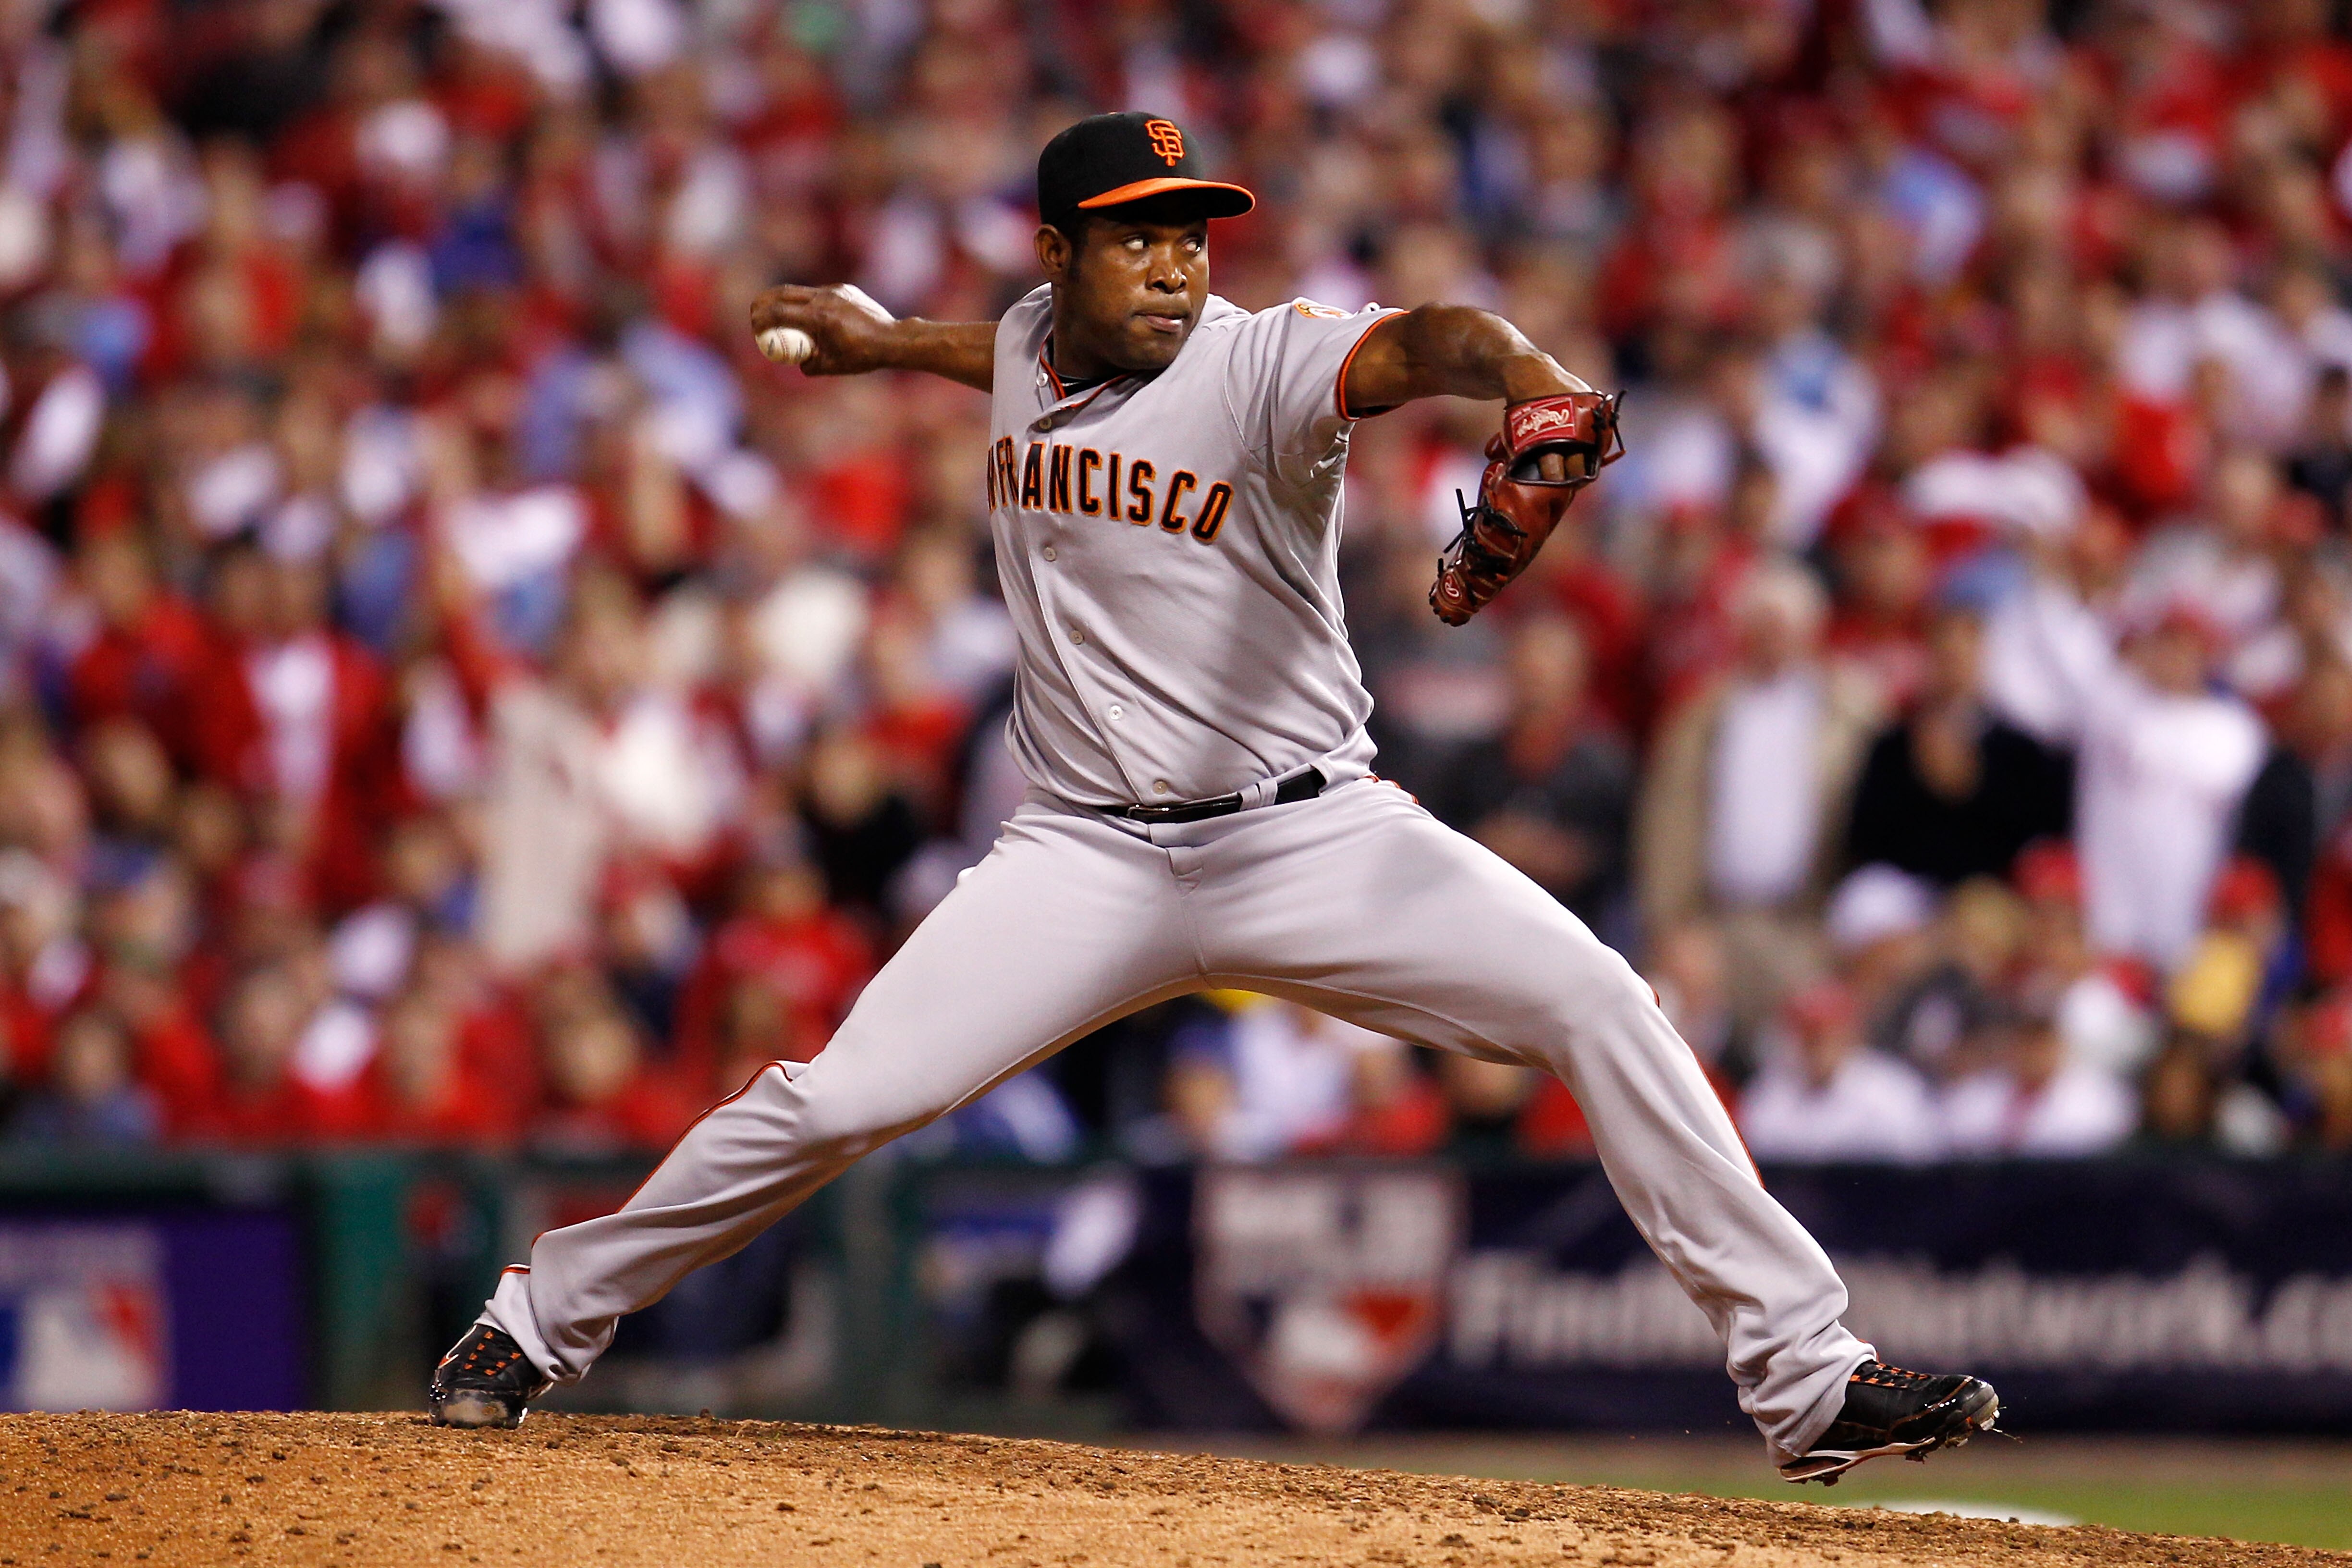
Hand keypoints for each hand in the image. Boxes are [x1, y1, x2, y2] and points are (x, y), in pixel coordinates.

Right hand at [747, 283, 897, 375]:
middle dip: (763, 302)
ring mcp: (835, 291)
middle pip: (782, 293)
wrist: (893, 339)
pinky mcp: (844, 289)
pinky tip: (809, 315)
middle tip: (755, 313)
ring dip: (783, 299)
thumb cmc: (863, 356)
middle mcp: (824, 298)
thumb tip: (796, 361)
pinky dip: (807, 302)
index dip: (761, 319)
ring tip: (775, 310)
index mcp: (818, 318)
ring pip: (800, 290)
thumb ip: (808, 364)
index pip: (779, 312)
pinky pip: (818, 293)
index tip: (754, 327)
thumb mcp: (831, 366)